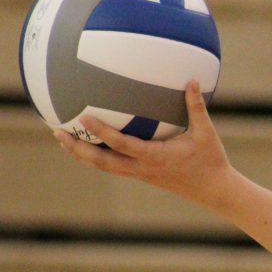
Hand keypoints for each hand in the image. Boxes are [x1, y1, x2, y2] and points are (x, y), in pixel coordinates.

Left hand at [55, 81, 237, 208]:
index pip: (122, 145)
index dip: (102, 132)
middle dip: (78, 149)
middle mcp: (143, 168)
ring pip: (104, 167)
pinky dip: (96, 157)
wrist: (213, 190)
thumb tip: (192, 81)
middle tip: (58, 133)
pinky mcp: (142, 175)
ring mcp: (140, 174)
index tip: (84, 118)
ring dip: (81, 155)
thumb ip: (196, 107)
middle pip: (102, 162)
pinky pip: (113, 166)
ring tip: (63, 140)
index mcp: (156, 157)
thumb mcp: (206, 133)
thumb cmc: (211, 160)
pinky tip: (87, 146)